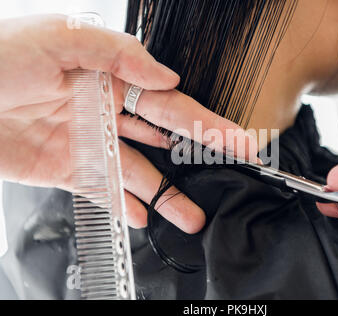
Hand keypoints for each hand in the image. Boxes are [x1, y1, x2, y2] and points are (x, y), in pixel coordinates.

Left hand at [0, 15, 257, 232]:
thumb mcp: (59, 38)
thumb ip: (117, 54)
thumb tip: (165, 76)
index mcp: (111, 77)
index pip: (169, 103)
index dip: (205, 122)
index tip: (236, 139)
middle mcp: (106, 111)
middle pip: (162, 141)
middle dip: (198, 159)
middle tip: (229, 173)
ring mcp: (89, 142)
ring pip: (137, 171)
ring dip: (164, 193)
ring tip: (191, 214)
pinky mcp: (68, 169)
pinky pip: (103, 188)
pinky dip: (123, 204)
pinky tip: (144, 215)